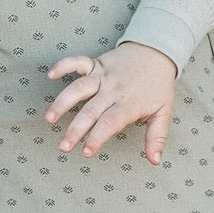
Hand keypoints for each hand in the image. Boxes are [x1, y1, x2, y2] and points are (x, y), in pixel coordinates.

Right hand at [46, 43, 177, 162]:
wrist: (157, 52)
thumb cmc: (158, 86)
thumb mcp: (164, 113)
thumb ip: (157, 138)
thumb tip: (154, 161)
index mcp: (129, 104)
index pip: (109, 123)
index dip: (97, 138)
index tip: (86, 152)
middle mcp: (113, 90)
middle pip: (90, 111)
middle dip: (75, 130)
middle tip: (63, 147)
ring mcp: (103, 75)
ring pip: (79, 88)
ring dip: (62, 103)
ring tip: (49, 118)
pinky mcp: (96, 64)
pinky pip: (77, 62)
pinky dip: (63, 65)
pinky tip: (50, 75)